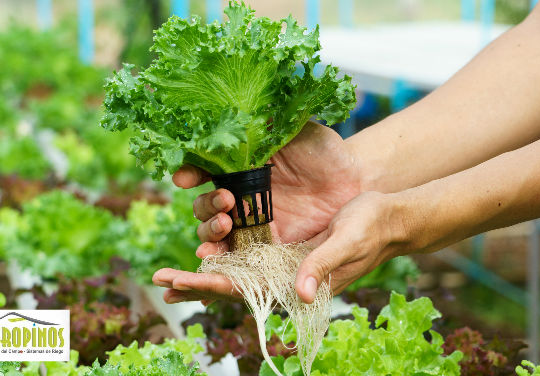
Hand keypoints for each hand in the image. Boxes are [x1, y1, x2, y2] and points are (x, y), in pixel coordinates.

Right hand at [152, 121, 363, 302]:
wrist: (354, 182)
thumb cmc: (323, 153)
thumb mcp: (292, 133)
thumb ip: (264, 128)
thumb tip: (230, 113)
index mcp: (239, 169)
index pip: (203, 172)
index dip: (190, 174)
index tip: (185, 178)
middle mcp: (239, 197)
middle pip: (204, 208)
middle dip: (206, 207)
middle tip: (226, 202)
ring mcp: (252, 224)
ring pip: (215, 234)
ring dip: (209, 234)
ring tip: (223, 227)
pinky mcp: (267, 247)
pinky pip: (238, 257)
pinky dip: (221, 260)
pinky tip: (211, 260)